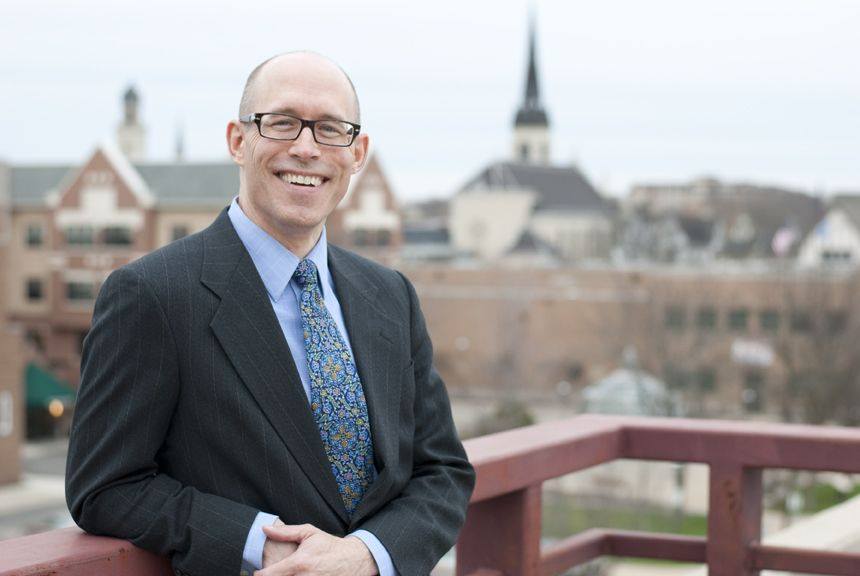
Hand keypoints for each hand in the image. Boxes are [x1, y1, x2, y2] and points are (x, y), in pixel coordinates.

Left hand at [255, 523, 377, 575]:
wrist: (353, 560)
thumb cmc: (329, 545)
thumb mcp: (309, 533)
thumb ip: (286, 532)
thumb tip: (265, 529)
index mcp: (298, 563)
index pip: (268, 575)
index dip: (259, 574)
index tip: (258, 572)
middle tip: (273, 572)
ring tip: (287, 573)